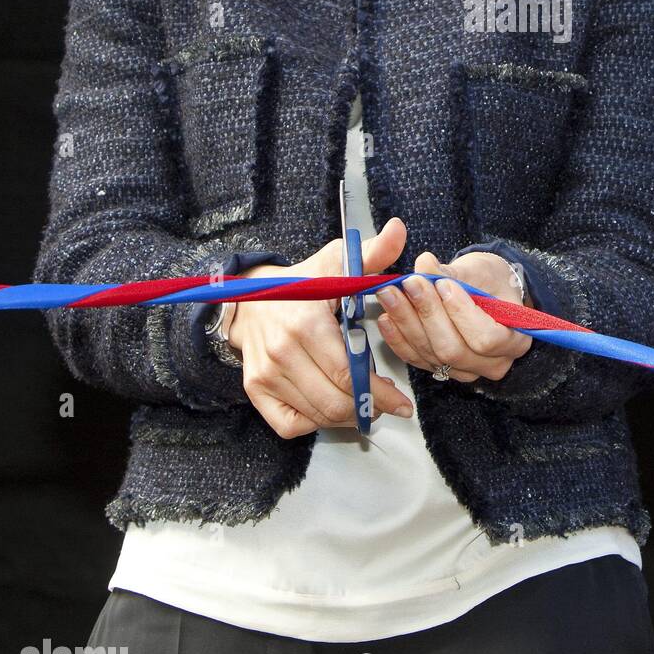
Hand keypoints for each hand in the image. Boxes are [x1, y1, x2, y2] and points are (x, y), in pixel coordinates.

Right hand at [227, 217, 414, 437]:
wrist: (251, 298)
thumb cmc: (303, 282)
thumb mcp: (336, 262)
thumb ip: (373, 252)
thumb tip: (399, 229)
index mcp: (306, 323)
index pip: (348, 372)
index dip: (379, 393)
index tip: (402, 403)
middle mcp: (282, 352)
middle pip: (334, 400)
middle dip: (368, 407)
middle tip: (388, 405)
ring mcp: (265, 374)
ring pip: (316, 415)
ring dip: (347, 416)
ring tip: (365, 404)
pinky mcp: (255, 390)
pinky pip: (290, 424)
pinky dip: (314, 423)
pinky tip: (331, 406)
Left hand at [375, 249, 532, 384]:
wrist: (486, 291)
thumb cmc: (491, 281)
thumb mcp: (480, 270)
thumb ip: (453, 272)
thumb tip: (425, 265)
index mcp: (515, 340)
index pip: (486, 338)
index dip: (461, 313)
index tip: (443, 284)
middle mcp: (493, 364)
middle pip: (454, 350)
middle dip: (428, 314)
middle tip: (410, 283)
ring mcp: (465, 371)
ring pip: (432, 356)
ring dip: (407, 323)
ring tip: (391, 294)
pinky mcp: (441, 370)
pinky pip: (417, 359)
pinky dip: (398, 338)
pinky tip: (386, 317)